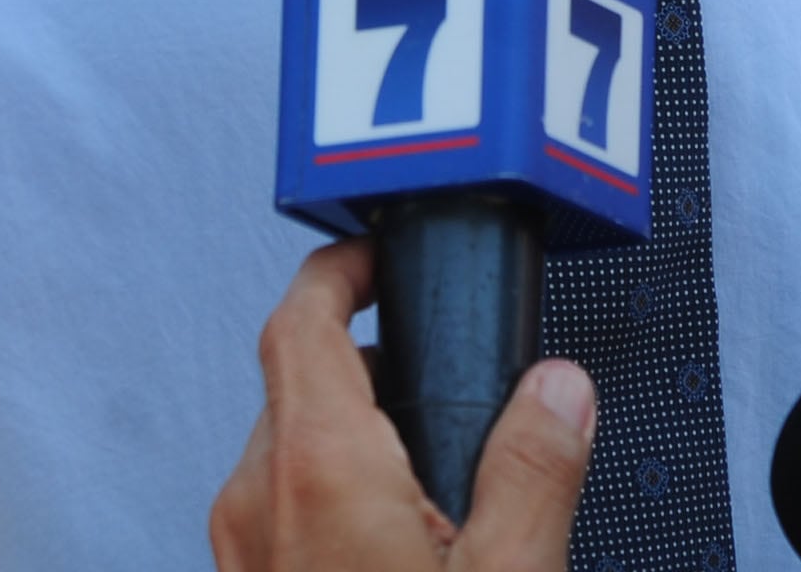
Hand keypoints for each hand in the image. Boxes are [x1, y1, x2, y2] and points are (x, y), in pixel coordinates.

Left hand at [211, 242, 594, 571]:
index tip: (378, 258)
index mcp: (320, 470)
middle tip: (434, 382)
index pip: (303, 318)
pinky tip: (394, 540)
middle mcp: (259, 500)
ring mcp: (242, 548)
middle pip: (298, 381)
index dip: (341, 271)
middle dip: (367, 366)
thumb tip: (558, 390)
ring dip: (349, 438)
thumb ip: (534, 470)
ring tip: (426, 472)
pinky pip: (278, 508)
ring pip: (285, 449)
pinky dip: (329, 495)